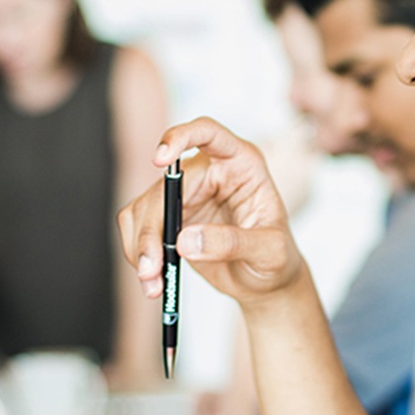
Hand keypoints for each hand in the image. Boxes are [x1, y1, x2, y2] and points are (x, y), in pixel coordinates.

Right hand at [119, 117, 309, 312]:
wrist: (265, 281)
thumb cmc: (277, 258)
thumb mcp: (270, 251)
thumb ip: (233, 242)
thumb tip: (186, 241)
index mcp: (241, 164)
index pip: (208, 132)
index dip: (180, 137)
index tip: (159, 159)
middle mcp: (209, 173)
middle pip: (165, 185)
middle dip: (152, 228)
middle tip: (152, 267)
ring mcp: (186, 194)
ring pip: (144, 207)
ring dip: (140, 246)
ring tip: (154, 282)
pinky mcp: (169, 218)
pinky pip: (138, 226)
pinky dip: (137, 253)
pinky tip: (152, 278)